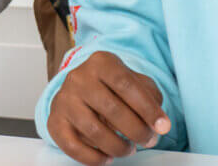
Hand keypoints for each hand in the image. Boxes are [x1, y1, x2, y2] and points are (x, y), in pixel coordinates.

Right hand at [47, 52, 170, 165]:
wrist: (78, 89)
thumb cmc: (111, 87)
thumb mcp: (133, 81)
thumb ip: (149, 97)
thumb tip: (159, 124)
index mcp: (101, 62)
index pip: (126, 85)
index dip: (147, 108)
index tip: (163, 127)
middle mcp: (79, 78)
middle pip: (112, 109)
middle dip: (136, 131)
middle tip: (149, 140)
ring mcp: (64, 100)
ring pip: (94, 131)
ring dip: (118, 146)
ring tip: (129, 149)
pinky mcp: (55, 121)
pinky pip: (73, 146)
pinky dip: (94, 158)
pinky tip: (107, 158)